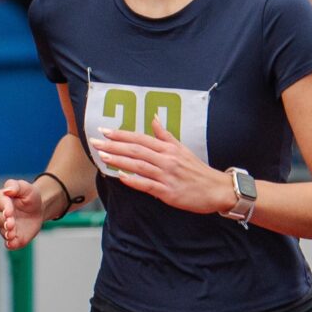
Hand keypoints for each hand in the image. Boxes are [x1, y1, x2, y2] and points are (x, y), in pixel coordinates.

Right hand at [0, 178, 48, 250]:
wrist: (38, 209)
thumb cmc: (29, 196)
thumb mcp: (26, 188)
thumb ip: (16, 186)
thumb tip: (7, 190)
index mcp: (0, 199)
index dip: (4, 207)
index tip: (8, 212)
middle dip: (5, 222)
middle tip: (11, 224)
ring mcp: (4, 227)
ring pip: (2, 231)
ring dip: (7, 233)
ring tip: (12, 234)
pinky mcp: (13, 237)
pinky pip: (9, 243)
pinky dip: (10, 244)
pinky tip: (12, 244)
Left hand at [98, 126, 232, 214]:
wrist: (216, 189)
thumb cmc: (197, 170)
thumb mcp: (182, 149)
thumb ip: (165, 135)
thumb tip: (154, 118)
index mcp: (168, 148)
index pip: (141, 138)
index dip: (122, 134)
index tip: (105, 131)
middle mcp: (166, 159)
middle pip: (136, 150)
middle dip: (114, 146)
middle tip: (95, 142)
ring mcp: (167, 176)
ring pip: (139, 166)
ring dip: (119, 161)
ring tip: (102, 156)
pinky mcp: (168, 192)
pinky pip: (148, 185)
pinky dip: (134, 181)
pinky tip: (121, 177)